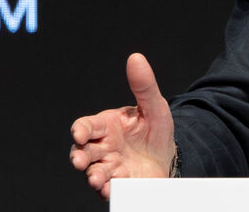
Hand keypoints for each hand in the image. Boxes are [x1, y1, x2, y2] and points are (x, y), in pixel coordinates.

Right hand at [69, 53, 176, 199]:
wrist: (168, 156)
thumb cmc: (155, 129)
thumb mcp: (154, 107)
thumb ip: (144, 86)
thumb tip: (136, 58)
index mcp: (107, 126)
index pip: (87, 126)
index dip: (80, 130)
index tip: (79, 134)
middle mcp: (104, 147)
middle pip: (84, 151)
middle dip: (80, 156)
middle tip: (80, 161)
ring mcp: (110, 167)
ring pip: (94, 172)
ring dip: (93, 176)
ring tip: (97, 179)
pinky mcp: (120, 184)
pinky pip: (111, 188)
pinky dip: (109, 190)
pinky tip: (112, 189)